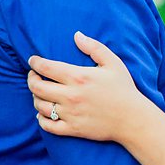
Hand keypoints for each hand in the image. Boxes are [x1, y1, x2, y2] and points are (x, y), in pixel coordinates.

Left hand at [27, 32, 149, 143]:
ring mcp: (70, 114)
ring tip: (40, 93)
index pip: (45, 67)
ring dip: (35, 97)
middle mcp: (71, 95)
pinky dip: (40, 119)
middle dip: (31, 79)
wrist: (133, 119)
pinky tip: (43, 112)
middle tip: (33, 75)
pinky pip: (47, 125)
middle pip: (37, 87)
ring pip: (39, 105)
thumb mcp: (112, 63)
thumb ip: (93, 47)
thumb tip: (76, 35)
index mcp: (78, 77)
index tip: (32, 60)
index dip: (34, 62)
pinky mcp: (72, 129)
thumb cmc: (123, 89)